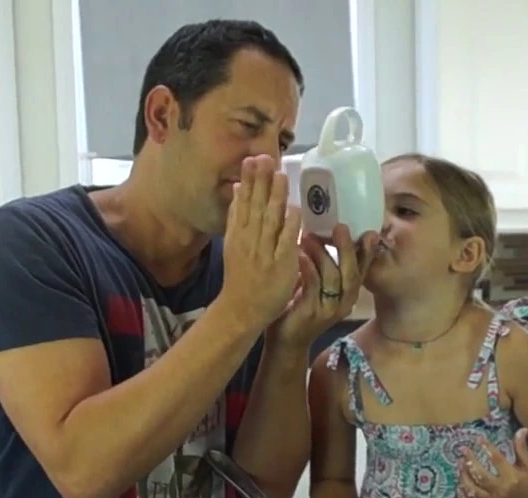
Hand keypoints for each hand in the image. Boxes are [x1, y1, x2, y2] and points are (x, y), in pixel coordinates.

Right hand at [217, 155, 301, 331]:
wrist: (240, 310)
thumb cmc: (241, 277)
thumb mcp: (233, 243)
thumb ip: (237, 217)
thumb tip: (236, 188)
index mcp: (237, 234)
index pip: (242, 203)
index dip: (247, 181)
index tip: (252, 160)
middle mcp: (249, 240)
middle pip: (255, 207)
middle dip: (260, 182)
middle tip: (265, 157)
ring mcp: (264, 253)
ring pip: (270, 221)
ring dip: (275, 198)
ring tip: (280, 175)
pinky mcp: (280, 266)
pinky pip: (285, 242)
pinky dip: (289, 226)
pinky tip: (294, 209)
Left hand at [268, 223, 380, 346]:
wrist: (286, 342)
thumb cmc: (299, 308)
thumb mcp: (316, 285)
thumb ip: (323, 266)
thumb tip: (322, 233)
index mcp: (348, 295)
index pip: (362, 270)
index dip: (367, 252)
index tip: (369, 232)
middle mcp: (344, 303)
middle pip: (352, 272)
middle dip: (347, 248)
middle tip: (341, 227)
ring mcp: (329, 309)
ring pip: (333, 277)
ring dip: (322, 254)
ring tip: (309, 237)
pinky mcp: (312, 312)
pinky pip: (313, 285)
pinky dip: (308, 267)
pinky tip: (300, 254)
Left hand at [457, 429, 527, 497]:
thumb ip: (521, 448)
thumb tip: (521, 429)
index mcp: (513, 477)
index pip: (496, 460)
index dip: (487, 447)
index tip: (479, 439)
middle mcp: (502, 490)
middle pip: (480, 475)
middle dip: (470, 461)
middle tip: (464, 450)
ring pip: (473, 489)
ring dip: (464, 476)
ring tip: (461, 464)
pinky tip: (460, 487)